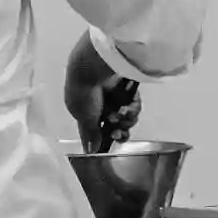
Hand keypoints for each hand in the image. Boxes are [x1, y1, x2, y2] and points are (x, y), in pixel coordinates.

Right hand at [65, 33, 143, 149]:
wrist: (94, 66)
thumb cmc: (84, 93)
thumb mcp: (83, 117)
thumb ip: (89, 134)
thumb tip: (89, 151)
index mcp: (85, 110)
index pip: (99, 129)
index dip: (107, 137)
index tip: (111, 138)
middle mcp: (101, 103)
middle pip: (116, 125)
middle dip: (119, 129)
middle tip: (118, 130)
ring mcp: (115, 96)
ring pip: (127, 117)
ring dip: (126, 118)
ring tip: (121, 112)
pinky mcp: (128, 88)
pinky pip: (134, 104)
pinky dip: (133, 106)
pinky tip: (128, 105)